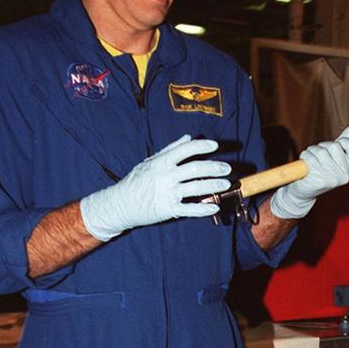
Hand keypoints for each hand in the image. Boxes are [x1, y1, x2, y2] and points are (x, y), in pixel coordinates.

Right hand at [80, 136, 228, 240]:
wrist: (120, 204)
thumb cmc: (136, 181)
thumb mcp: (150, 161)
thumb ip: (170, 149)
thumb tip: (188, 137)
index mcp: (162, 162)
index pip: (185, 150)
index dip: (202, 147)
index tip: (215, 146)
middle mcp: (165, 176)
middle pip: (195, 169)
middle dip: (214, 168)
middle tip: (227, 168)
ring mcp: (167, 193)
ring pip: (196, 188)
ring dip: (214, 185)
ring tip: (226, 184)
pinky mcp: (168, 210)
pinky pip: (190, 209)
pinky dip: (204, 209)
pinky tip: (215, 207)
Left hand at [270, 125, 348, 219]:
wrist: (303, 192)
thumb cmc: (319, 171)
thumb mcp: (334, 156)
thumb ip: (345, 142)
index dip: (342, 141)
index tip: (333, 148)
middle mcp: (346, 175)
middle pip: (334, 146)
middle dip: (322, 146)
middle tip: (317, 156)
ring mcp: (334, 179)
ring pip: (320, 151)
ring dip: (311, 151)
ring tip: (310, 161)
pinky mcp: (320, 180)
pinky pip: (310, 158)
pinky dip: (305, 157)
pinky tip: (305, 164)